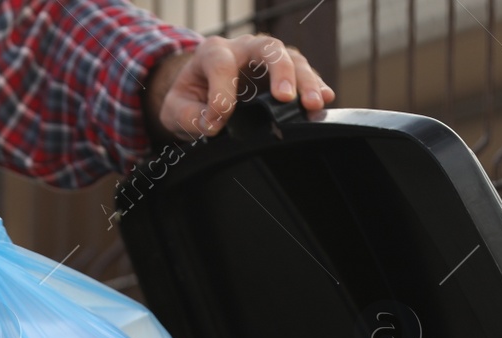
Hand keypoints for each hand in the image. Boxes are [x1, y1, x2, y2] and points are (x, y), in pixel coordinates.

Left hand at [146, 34, 333, 142]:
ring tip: (314, 105)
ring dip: (305, 82)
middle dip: (280, 70)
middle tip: (285, 97)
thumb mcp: (176, 109)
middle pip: (268, 48)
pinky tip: (325, 99)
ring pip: (292, 59)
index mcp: (213, 52)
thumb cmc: (191, 98)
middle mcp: (243, 48)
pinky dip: (315, 85)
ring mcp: (266, 60)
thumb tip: (213, 124)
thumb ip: (189, 117)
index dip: (221, 94)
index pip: (221, 65)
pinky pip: (303, 74)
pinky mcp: (283, 74)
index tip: (218, 122)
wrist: (200, 93)